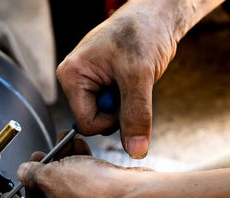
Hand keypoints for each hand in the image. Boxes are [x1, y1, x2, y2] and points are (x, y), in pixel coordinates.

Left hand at [1, 131, 153, 197]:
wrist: (139, 196)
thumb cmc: (97, 194)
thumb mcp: (52, 175)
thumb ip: (32, 174)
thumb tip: (26, 173)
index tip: (8, 195)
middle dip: (39, 178)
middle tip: (37, 160)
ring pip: (65, 195)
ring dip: (61, 169)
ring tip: (59, 147)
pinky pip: (83, 193)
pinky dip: (79, 172)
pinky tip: (78, 150)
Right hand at [56, 0, 182, 158]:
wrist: (157, 16)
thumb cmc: (142, 32)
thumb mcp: (139, 77)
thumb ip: (136, 116)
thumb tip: (135, 150)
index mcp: (71, 76)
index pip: (86, 123)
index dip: (110, 121)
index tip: (126, 100)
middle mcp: (76, 80)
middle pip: (95, 120)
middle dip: (118, 111)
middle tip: (131, 86)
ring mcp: (89, 82)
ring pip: (107, 114)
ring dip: (125, 105)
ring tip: (133, 79)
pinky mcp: (103, 83)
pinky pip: (114, 105)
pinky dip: (128, 99)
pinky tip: (132, 79)